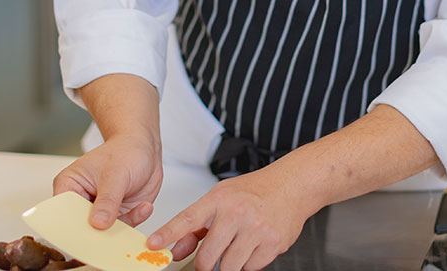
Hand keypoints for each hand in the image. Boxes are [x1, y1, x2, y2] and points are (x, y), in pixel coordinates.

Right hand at [52, 133, 162, 228]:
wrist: (145, 149)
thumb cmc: (125, 151)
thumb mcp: (116, 174)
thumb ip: (107, 201)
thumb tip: (97, 224)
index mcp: (69, 185)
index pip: (63, 213)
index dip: (71, 228)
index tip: (87, 233)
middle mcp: (81, 200)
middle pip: (81, 228)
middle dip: (98, 233)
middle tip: (114, 228)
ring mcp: (99, 210)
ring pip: (102, 233)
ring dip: (121, 227)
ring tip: (138, 210)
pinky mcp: (116, 216)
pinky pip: (122, 229)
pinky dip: (135, 220)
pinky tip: (144, 206)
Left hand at [146, 167, 315, 270]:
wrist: (293, 185)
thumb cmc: (255, 191)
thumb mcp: (222, 197)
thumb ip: (198, 223)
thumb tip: (177, 250)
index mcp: (220, 199)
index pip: (187, 219)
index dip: (168, 234)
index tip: (153, 245)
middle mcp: (237, 213)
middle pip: (207, 256)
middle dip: (204, 265)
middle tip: (207, 261)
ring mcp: (256, 229)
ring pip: (229, 267)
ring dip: (229, 264)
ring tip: (236, 247)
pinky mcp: (272, 243)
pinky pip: (250, 268)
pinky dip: (248, 264)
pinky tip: (252, 247)